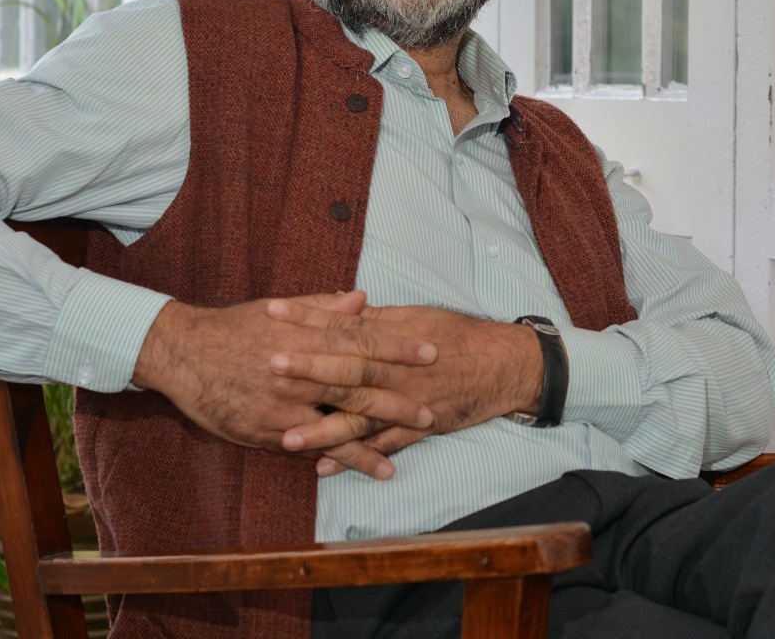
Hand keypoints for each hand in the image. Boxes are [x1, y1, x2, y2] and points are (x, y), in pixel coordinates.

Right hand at [130, 293, 438, 477]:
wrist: (184, 353)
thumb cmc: (235, 327)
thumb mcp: (280, 308)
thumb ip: (324, 307)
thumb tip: (362, 298)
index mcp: (307, 339)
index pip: (362, 342)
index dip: (398, 348)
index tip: (430, 353)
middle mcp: (299, 374)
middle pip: (356, 390)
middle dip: (394, 404)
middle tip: (429, 413)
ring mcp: (282, 406)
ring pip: (332, 429)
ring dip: (366, 447)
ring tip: (394, 465)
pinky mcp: (264, 431)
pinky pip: (302, 449)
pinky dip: (327, 461)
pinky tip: (344, 473)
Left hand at [265, 300, 543, 473]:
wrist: (503, 365)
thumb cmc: (458, 336)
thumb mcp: (415, 318)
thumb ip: (373, 317)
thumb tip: (339, 305)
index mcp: (392, 338)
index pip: (343, 325)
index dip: (307, 318)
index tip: (272, 310)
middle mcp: (396, 370)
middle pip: (346, 369)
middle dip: (308, 369)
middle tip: (271, 366)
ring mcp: (406, 402)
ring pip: (360, 416)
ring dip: (323, 428)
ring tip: (287, 438)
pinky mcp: (417, 428)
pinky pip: (381, 446)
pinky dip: (354, 458)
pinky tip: (324, 468)